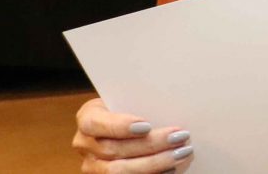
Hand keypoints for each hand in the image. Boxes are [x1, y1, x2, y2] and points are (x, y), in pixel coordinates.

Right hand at [73, 98, 194, 172]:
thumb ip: (140, 105)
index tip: (146, 125)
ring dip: (156, 163)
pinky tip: (174, 167)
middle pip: (114, 150)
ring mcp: (94, 166)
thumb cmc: (128, 109)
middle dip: (151, 145)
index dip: (120, 126)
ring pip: (120, 171)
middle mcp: (85, 145)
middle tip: (179, 137)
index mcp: (87, 119)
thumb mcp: (128, 101)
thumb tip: (170, 110)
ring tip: (182, 153)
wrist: (121, 129)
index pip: (95, 123)